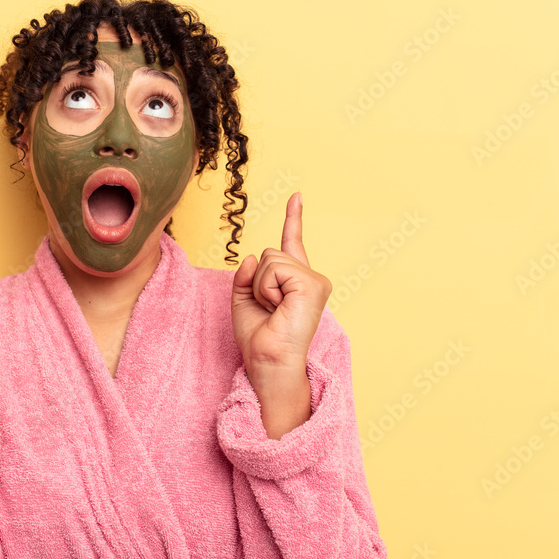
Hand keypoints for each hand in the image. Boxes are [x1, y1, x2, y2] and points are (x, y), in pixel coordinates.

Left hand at [231, 192, 331, 386]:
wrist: (267, 362)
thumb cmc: (258, 339)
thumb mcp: (243, 300)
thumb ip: (246, 275)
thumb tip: (252, 256)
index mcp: (295, 282)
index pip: (292, 243)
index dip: (293, 218)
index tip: (296, 196)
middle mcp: (311, 279)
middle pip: (269, 253)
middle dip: (257, 281)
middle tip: (269, 310)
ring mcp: (315, 282)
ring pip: (270, 260)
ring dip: (261, 287)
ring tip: (273, 311)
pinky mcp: (312, 285)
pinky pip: (273, 269)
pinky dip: (266, 289)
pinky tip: (278, 308)